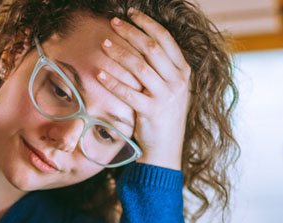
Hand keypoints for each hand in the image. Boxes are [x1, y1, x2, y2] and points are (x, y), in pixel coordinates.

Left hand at [98, 8, 191, 170]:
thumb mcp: (170, 89)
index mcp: (183, 72)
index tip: (131, 13)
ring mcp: (166, 97)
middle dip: (131, 32)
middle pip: (152, 48)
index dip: (147, 23)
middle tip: (113, 22)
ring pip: (140, 67)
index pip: (165, 39)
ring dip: (119, 53)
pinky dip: (112, 81)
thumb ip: (162, 68)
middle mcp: (177, 82)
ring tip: (104, 43)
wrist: (166, 149)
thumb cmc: (163, 116)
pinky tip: (99, 73)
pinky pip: (128, 92)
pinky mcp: (151, 112)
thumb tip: (142, 42)